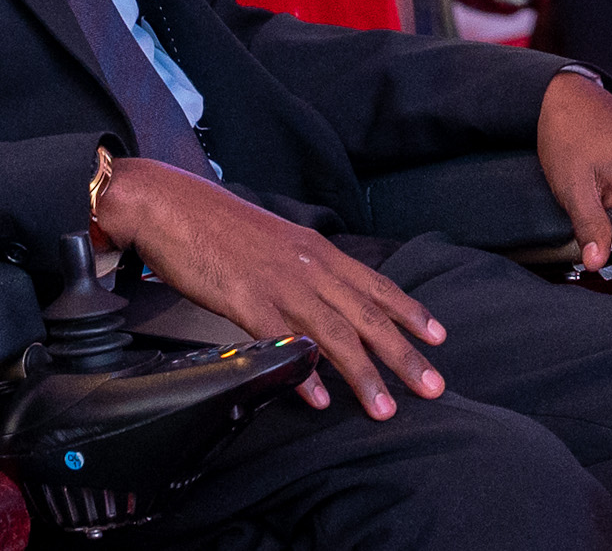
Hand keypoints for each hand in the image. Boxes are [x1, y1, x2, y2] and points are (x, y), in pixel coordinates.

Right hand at [95, 158, 446, 420]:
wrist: (173, 204)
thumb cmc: (219, 225)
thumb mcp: (276, 243)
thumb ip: (302, 272)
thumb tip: (320, 302)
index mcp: (318, 251)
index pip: (376, 284)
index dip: (410, 311)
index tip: (439, 336)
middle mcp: (309, 267)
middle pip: (367, 315)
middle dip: (403, 354)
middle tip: (432, 386)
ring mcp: (280, 283)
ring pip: (334, 333)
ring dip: (364, 374)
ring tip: (384, 408)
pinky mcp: (245, 299)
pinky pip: (283, 339)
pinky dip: (305, 370)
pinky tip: (320, 396)